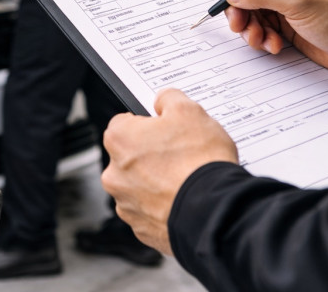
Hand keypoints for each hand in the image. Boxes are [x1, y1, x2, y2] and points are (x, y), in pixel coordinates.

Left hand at [101, 88, 237, 254]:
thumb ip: (169, 98)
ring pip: (139, 186)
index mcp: (119, 140)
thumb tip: (163, 100)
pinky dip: (163, 206)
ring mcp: (126, 203)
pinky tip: (183, 199)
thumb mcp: (190, 111)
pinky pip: (149, 211)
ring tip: (185, 179)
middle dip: (150, 155)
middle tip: (179, 154)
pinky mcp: (140, 228)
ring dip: (155, 182)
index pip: (124, 123)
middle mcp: (114, 173)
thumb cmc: (199, 162)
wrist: (214, 211)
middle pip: (129, 156)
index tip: (164, 130)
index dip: (147, 125)